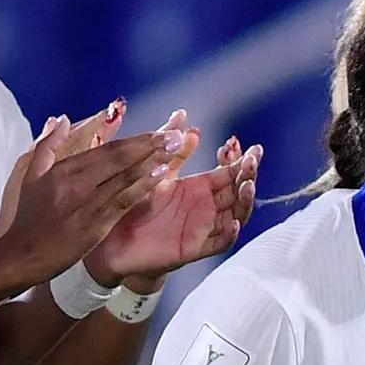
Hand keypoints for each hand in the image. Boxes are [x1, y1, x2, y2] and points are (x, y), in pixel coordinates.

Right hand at [0, 127, 177, 289]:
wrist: (22, 255)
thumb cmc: (28, 218)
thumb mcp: (31, 176)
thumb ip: (48, 145)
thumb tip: (61, 118)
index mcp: (64, 169)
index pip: (106, 149)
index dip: (134, 140)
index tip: (155, 132)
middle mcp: (77, 182)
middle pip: (119, 157)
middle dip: (149, 144)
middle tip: (174, 135)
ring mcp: (88, 203)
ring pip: (125, 176)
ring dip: (152, 160)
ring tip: (173, 149)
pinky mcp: (96, 224)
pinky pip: (124, 200)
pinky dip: (143, 185)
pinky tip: (160, 174)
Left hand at [96, 119, 262, 284]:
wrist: (113, 238)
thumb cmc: (134, 204)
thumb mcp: (156, 170)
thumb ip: (172, 147)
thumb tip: (183, 116)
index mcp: (199, 187)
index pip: (230, 172)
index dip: (240, 159)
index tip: (241, 143)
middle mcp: (206, 207)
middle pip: (238, 191)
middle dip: (248, 175)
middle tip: (252, 160)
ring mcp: (202, 228)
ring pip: (236, 216)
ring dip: (245, 202)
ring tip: (247, 185)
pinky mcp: (193, 247)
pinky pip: (218, 243)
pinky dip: (229, 235)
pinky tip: (234, 223)